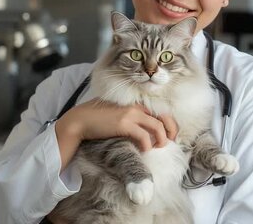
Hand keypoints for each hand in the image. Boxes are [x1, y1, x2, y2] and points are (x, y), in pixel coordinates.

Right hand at [54, 99, 178, 169]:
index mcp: (135, 102)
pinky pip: (144, 136)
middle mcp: (135, 106)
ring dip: (161, 139)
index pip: (160, 109)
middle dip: (171, 130)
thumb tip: (143, 128)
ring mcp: (130, 114)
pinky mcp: (124, 124)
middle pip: (164, 116)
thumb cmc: (97, 118)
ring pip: (157, 126)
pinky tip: (144, 150)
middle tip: (171, 141)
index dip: (169, 121)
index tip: (170, 133)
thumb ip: (131, 116)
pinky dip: (147, 144)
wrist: (80, 120)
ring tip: (158, 147)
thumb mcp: (118, 112)